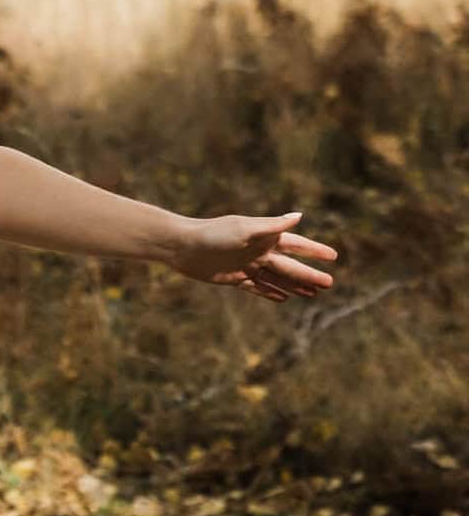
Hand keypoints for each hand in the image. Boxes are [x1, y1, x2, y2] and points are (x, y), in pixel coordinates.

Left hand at [165, 212, 337, 301]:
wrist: (181, 246)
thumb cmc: (212, 234)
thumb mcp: (244, 229)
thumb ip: (272, 226)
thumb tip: (299, 216)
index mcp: (263, 238)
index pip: (296, 245)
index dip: (314, 250)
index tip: (334, 256)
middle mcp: (257, 251)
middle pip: (289, 266)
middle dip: (309, 274)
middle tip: (329, 284)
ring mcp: (246, 266)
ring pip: (276, 279)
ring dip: (294, 286)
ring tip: (313, 294)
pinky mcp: (233, 278)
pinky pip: (256, 287)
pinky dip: (270, 293)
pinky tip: (284, 298)